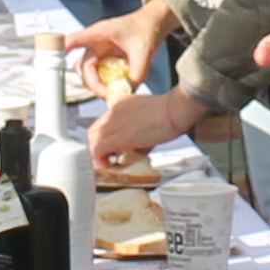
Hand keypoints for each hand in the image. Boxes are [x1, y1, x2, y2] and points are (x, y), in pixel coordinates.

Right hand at [63, 1, 174, 98]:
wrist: (153, 24)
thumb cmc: (145, 28)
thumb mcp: (144, 50)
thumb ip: (138, 71)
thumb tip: (129, 89)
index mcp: (99, 34)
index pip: (74, 40)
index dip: (60, 49)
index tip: (52, 58)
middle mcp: (95, 44)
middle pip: (82, 67)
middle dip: (91, 83)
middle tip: (104, 93)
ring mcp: (100, 53)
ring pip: (89, 74)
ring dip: (97, 85)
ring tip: (110, 93)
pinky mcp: (106, 61)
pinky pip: (100, 76)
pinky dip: (106, 84)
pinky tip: (117, 88)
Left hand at [91, 88, 209, 164]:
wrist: (176, 109)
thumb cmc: (170, 113)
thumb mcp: (146, 113)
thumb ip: (136, 125)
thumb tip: (136, 144)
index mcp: (121, 105)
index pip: (101, 123)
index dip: (100, 138)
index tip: (106, 148)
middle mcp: (114, 112)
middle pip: (93, 132)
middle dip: (96, 147)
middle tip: (104, 158)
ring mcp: (115, 123)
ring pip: (93, 140)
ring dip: (97, 153)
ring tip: (106, 162)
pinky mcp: (121, 136)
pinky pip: (99, 148)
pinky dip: (100, 158)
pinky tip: (107, 164)